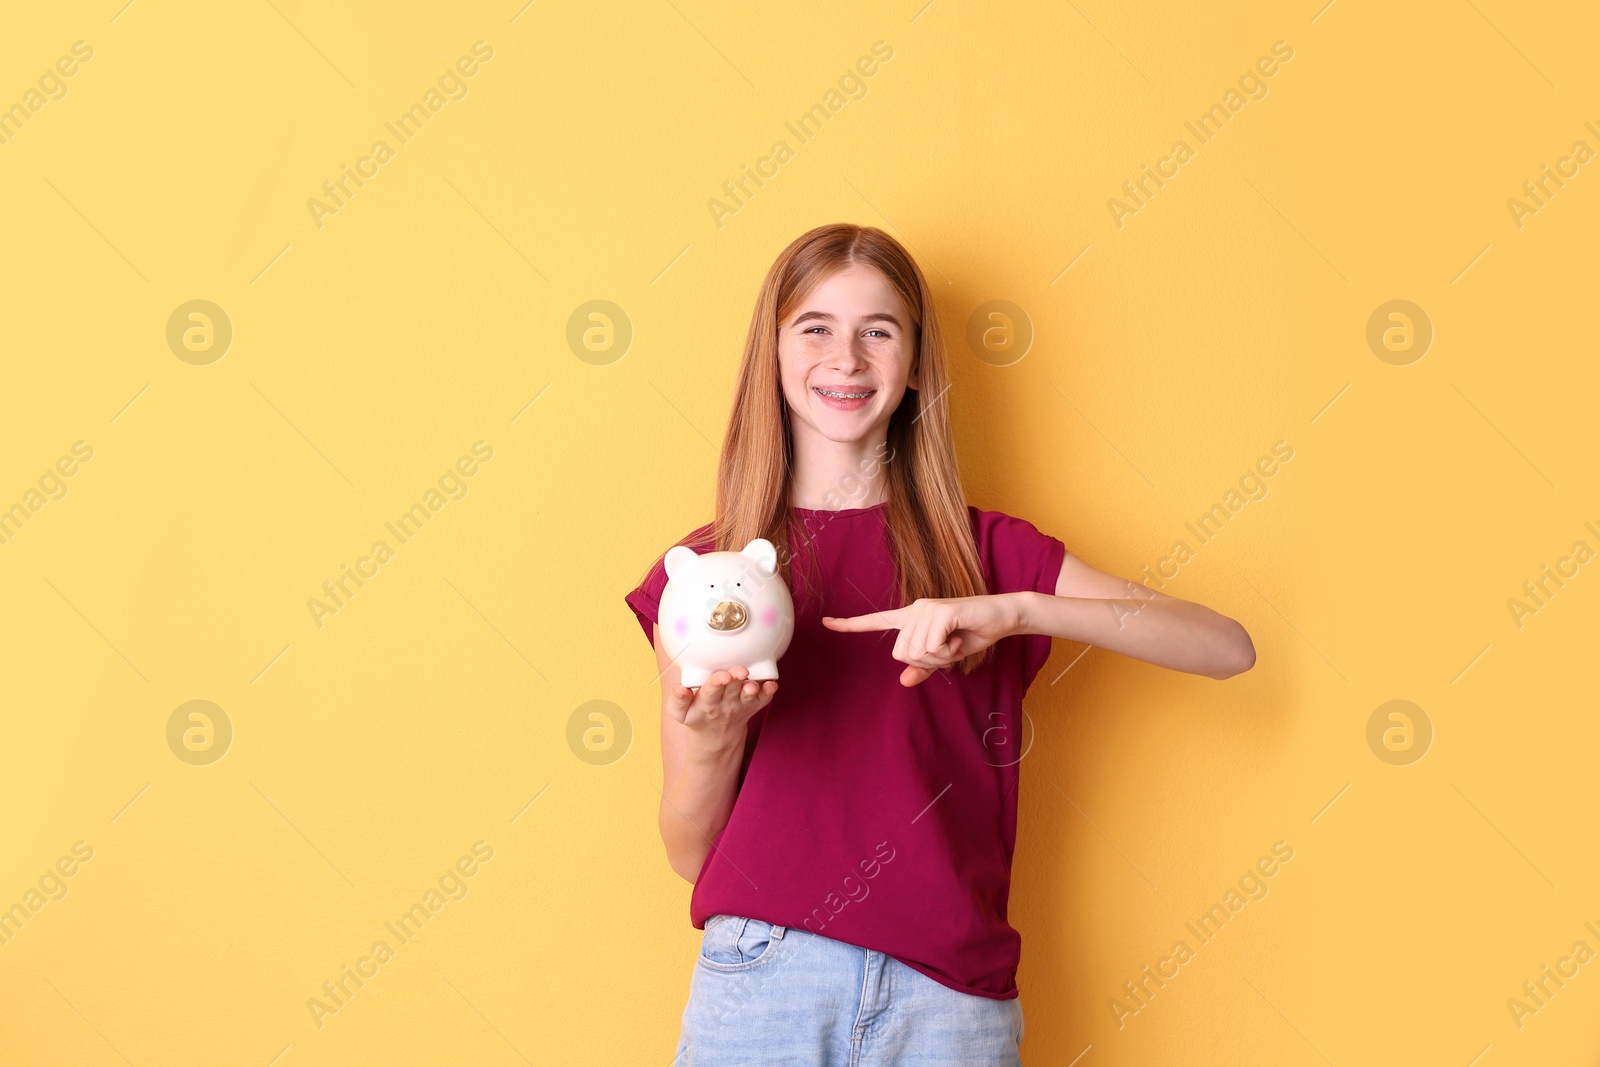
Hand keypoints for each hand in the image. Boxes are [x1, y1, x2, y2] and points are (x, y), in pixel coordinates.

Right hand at [666, 665, 778, 743]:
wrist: (716, 738)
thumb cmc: (697, 716)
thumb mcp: (680, 713)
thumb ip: (677, 700)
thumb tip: (678, 688)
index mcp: (707, 702)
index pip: (711, 689)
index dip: (717, 682)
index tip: (723, 676)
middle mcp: (726, 703)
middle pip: (732, 688)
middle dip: (737, 679)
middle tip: (741, 671)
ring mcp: (742, 705)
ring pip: (749, 696)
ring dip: (753, 689)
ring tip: (753, 684)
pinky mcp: (754, 706)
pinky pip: (764, 700)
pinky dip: (769, 693)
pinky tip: (772, 685)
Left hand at [822, 594, 1022, 685]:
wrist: (1001, 617)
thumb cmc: (972, 634)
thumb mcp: (946, 656)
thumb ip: (924, 667)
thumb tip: (903, 680)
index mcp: (911, 618)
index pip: (875, 621)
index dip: (850, 625)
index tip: (825, 623)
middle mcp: (914, 610)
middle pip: (900, 654)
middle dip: (926, 661)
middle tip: (947, 648)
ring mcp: (925, 609)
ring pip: (916, 653)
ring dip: (940, 656)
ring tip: (954, 640)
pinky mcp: (940, 612)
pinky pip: (932, 647)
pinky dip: (948, 651)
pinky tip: (959, 637)